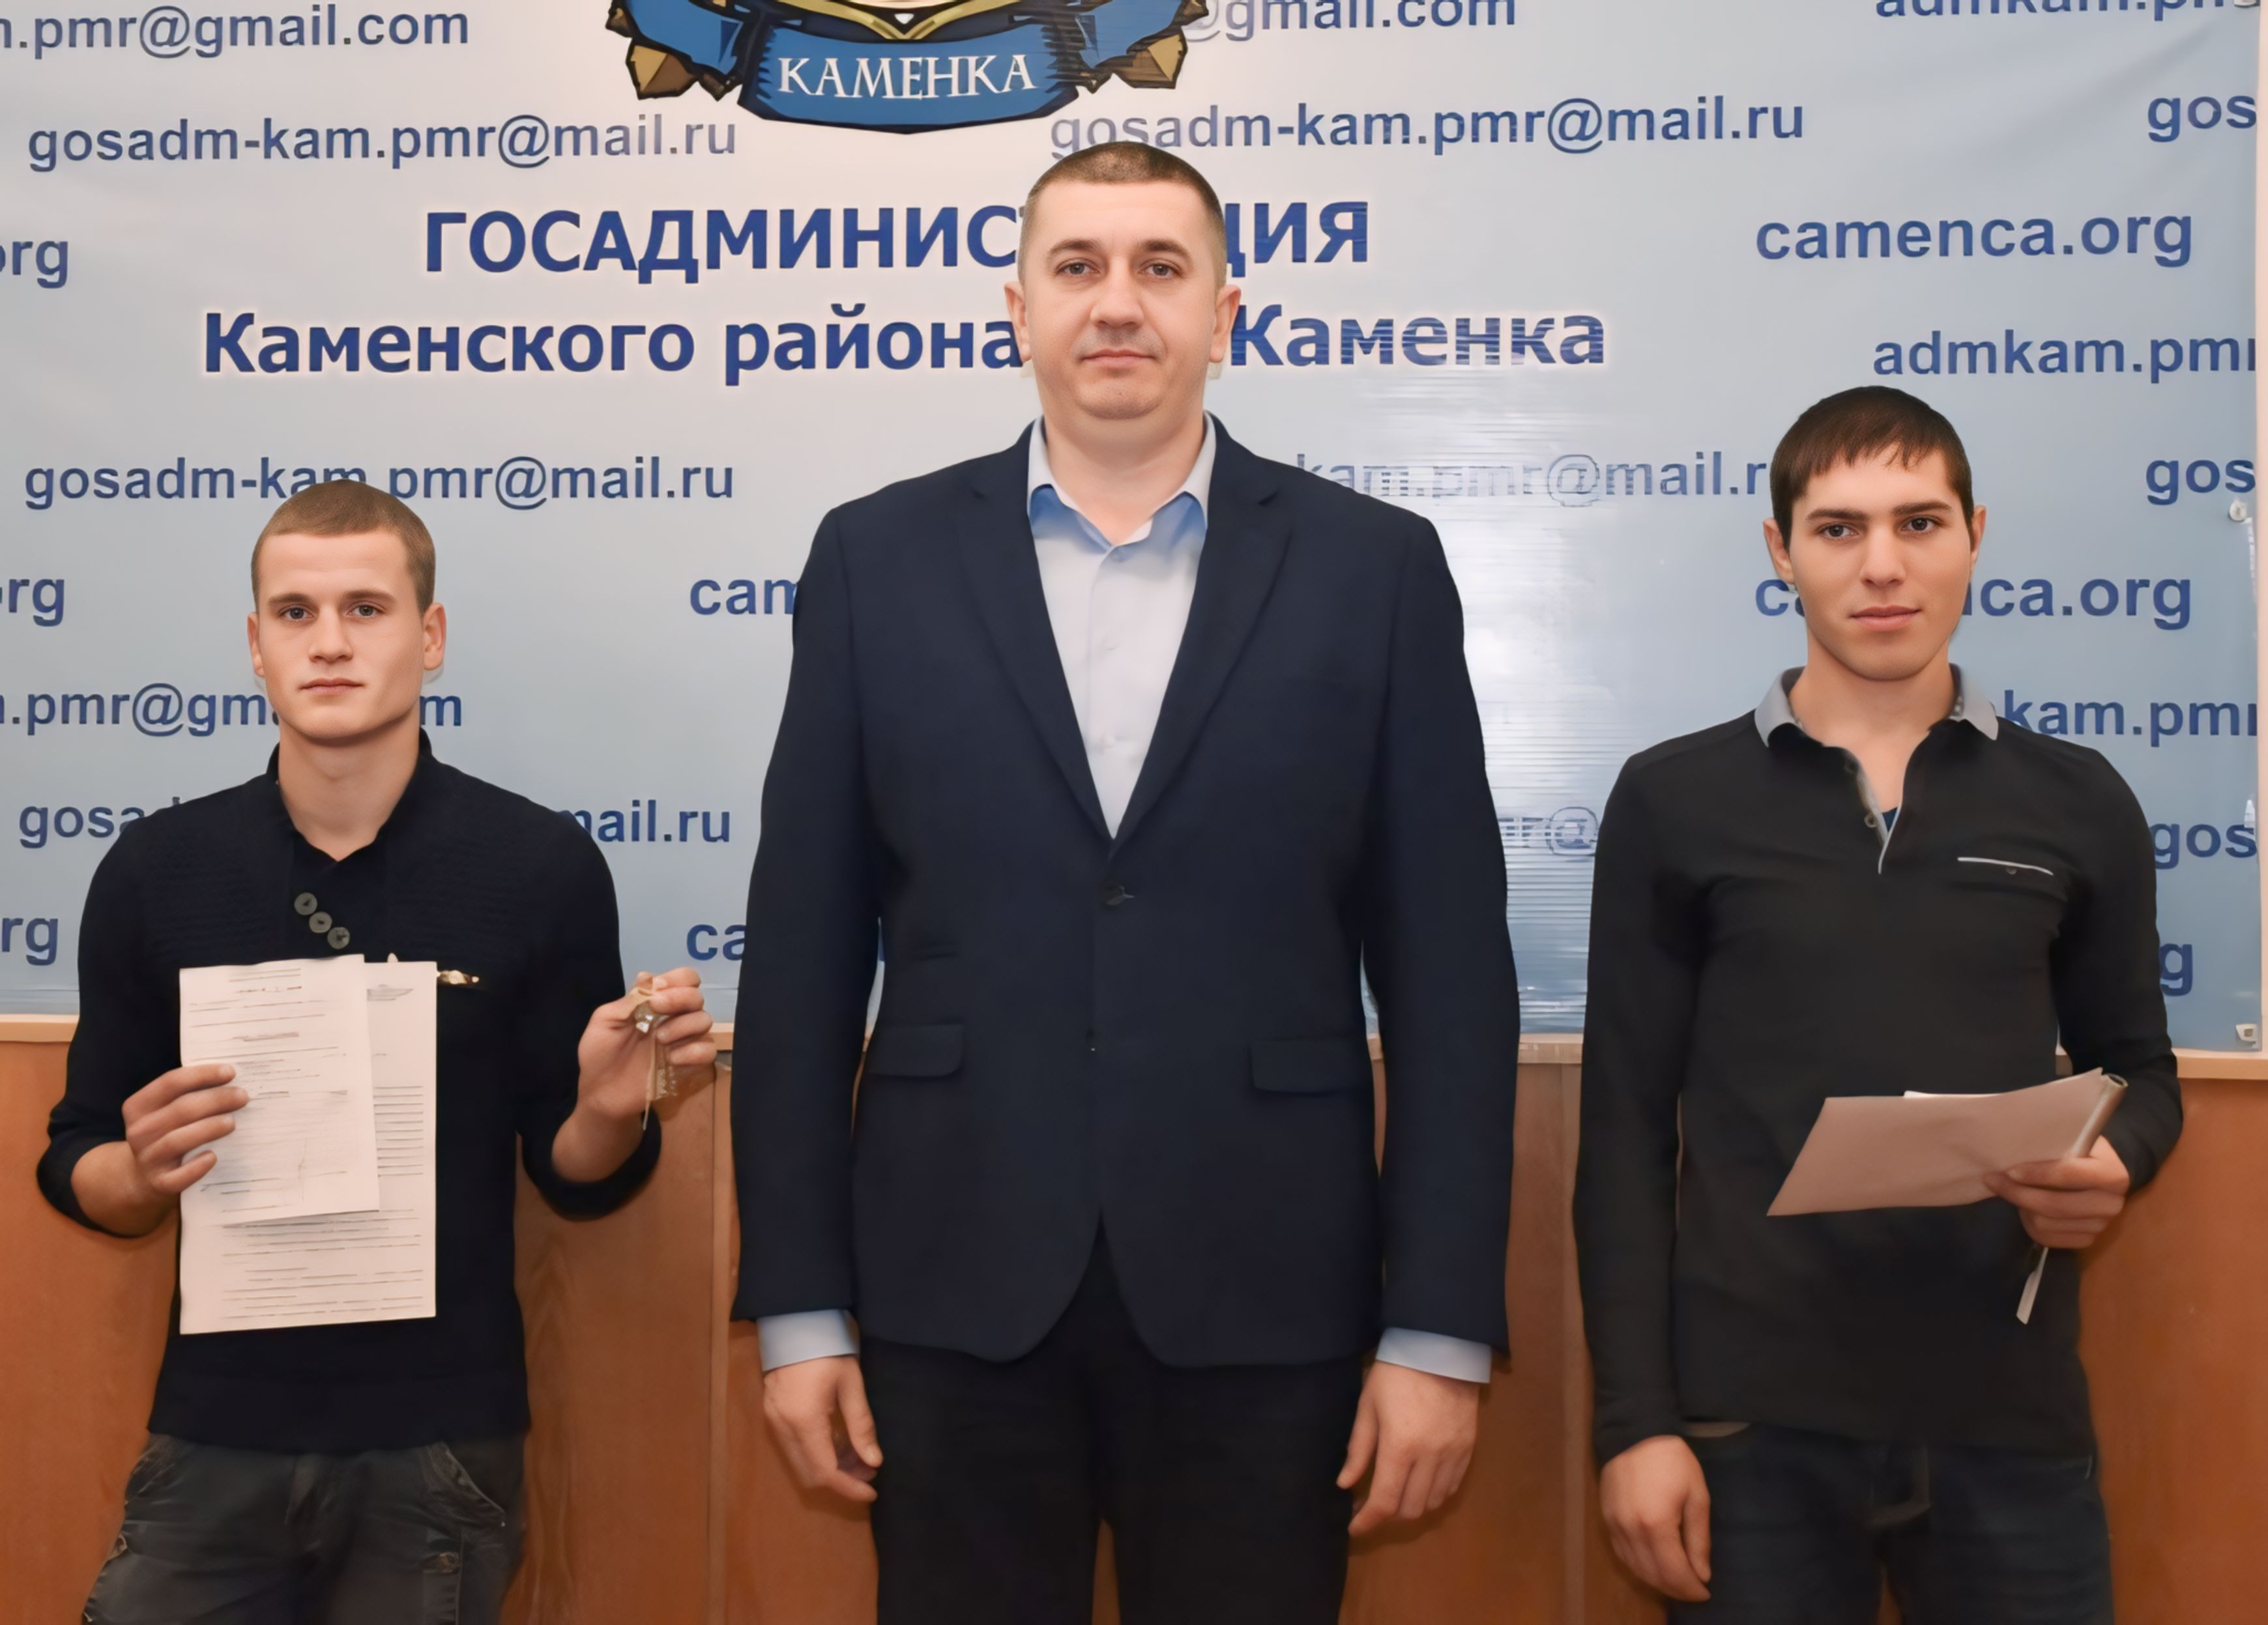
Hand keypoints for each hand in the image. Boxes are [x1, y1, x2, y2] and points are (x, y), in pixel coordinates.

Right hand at [124, 1062, 244, 1198]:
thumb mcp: (166, 1112)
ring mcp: (148, 1159)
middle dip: (217, 1100)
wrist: (145, 1176)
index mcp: (139, 1107)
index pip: (171, 1083)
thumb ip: (189, 1094)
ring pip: (179, 1140)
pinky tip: (213, 1157)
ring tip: (232, 1122)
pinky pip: (179, 1177)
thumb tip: (231, 1077)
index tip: (230, 1072)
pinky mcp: (160, 1183)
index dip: (202, 1075)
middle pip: (181, 1109)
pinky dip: (197, 1167)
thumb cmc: (168, 1133)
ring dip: (209, 1128)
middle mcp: (139, 1132)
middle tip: (242, 1096)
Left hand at [575, 967, 717, 1122]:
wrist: (602, 1094)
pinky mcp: (689, 1064)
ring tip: (660, 1040)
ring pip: (705, 1020)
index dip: (676, 980)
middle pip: (697, 996)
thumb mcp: (605, 1021)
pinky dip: (693, 1051)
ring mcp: (683, 1041)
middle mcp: (674, 1018)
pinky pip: (708, 1050)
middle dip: (679, 998)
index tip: (655, 993)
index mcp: (655, 1003)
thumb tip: (648, 976)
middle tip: (656, 1009)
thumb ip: (629, 1000)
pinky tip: (672, 1059)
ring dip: (683, 1025)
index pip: (683, 979)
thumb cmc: (599, 1055)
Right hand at [762, 1355, 882, 1503]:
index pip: (825, 1471)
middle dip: (841, 1479)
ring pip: (801, 1463)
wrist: (795, 1322)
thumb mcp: (851, 1385)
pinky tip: (839, 1443)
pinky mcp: (772, 1415)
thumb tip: (874, 1462)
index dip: (848, 1488)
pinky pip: (794, 1448)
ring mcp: (773, 1422)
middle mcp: (782, 1428)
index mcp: (804, 1421)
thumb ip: (861, 1426)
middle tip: (869, 1472)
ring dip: (829, 1467)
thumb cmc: (828, 1349)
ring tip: (859, 1458)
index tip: (872, 1493)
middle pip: (810, 1473)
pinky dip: (817, 1453)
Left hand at [1337, 1360, 1480, 1535]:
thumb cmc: (1395, 1373)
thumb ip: (1358, 1449)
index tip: (1354, 1528)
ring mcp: (1454, 1454)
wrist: (1440, 1347)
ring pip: (1433, 1502)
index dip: (1367, 1521)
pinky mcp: (1469, 1448)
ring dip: (1412, 1506)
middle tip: (1371, 1505)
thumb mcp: (1368, 1406)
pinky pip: (1452, 1486)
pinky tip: (1420, 1484)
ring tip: (1395, 1494)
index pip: (1384, 1502)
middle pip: (1410, 1509)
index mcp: (1400, 1447)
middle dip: (1388, 1515)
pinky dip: (1434, 1494)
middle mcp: (1430, 1457)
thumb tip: (1345, 1484)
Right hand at [1599, 1434, 1711, 1602]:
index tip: (1705, 1592)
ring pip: (1635, 1568)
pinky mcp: (1605, 1519)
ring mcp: (1614, 1525)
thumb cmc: (1673, 1461)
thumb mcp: (1697, 1496)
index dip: (1691, 1588)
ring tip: (1676, 1580)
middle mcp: (1631, 1530)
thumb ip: (1698, 1539)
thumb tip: (1702, 1574)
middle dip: (1676, 1589)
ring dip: (1657, 1580)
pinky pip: (1621, 1554)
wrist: (1635, 1432)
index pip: (1674, 1572)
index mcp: (1657, 1523)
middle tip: (1693, 1589)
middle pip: (1653, 1575)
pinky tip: (1653, 1565)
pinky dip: (1639, 1566)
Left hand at [1985, 1138, 2130, 1248]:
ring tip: (2012, 1190)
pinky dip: (2028, 1223)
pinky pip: (2046, 1238)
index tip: (2010, 1171)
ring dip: (2021, 1207)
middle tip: (1993, 1180)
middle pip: (2055, 1205)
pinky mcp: (2087, 1240)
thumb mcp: (2072, 1139)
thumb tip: (2014, 1148)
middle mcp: (2112, 1204)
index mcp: (2113, 1174)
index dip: (2038, 1173)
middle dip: (2018, 1193)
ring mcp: (2101, 1226)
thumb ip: (2052, 1144)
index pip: (2070, 1174)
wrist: (2097, 1174)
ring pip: (2046, 1223)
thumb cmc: (2078, 1152)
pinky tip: (2025, 1208)